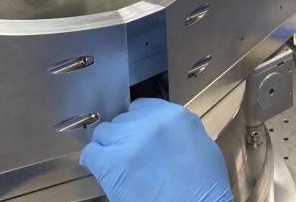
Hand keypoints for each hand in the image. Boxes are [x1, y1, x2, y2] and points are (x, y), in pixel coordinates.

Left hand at [79, 97, 232, 201]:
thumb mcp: (203, 147)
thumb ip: (180, 130)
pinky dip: (93, 161)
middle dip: (124, 136)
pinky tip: (101, 169)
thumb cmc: (203, 189)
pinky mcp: (114, 162)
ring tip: (116, 164)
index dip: (137, 123)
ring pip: (104, 133)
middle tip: (130, 156)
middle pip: (123, 120)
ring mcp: (131, 140)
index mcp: (175, 116)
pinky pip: (92, 152)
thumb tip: (165, 132)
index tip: (136, 134)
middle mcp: (152, 122)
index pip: (142, 107)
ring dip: (108, 147)